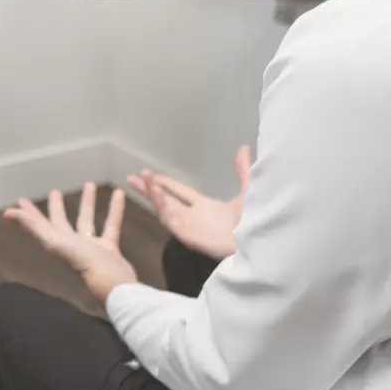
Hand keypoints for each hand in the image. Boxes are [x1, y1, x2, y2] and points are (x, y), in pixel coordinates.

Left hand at [4, 182, 137, 303]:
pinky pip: (111, 224)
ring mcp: (91, 247)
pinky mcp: (109, 248)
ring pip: (87, 220)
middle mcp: (71, 244)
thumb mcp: (53, 242)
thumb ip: (33, 227)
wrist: (111, 283)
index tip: (22, 200)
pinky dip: (114, 209)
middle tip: (54, 192)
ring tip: (90, 184)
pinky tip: (118, 193)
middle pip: (61, 222)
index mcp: (56, 242)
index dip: (29, 213)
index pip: (39, 224)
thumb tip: (8, 213)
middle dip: (56, 207)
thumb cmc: (82, 263)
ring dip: (88, 202)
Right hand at [127, 145, 251, 260]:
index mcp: (206, 206)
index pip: (180, 192)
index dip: (166, 183)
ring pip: (163, 209)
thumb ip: (243, 171)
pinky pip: (169, 220)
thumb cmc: (256, 220)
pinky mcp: (188, 235)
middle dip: (148, 189)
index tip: (151, 174)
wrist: (259, 242)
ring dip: (151, 193)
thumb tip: (244, 148)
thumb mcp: (249, 190)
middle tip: (131, 177)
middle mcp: (194, 216)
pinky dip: (161, 206)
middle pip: (165, 200)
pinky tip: (155, 192)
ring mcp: (189, 226)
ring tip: (139, 179)